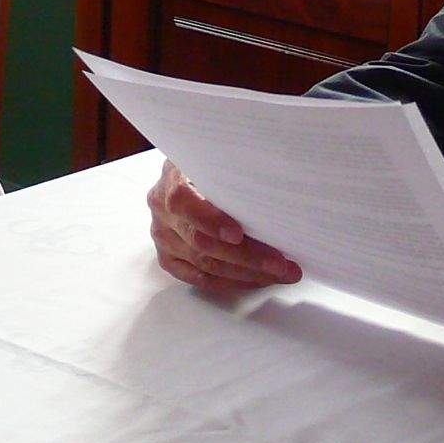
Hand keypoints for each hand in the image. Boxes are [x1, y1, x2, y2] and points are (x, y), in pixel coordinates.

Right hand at [147, 160, 300, 295]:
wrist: (186, 177)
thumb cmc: (210, 168)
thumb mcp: (217, 159)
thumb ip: (232, 173)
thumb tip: (272, 191)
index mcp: (171, 181)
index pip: (183, 202)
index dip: (210, 220)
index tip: (238, 234)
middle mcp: (162, 212)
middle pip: (202, 242)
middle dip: (246, 256)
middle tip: (281, 263)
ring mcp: (164, 239)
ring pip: (205, 265)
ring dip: (247, 273)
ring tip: (280, 273)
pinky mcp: (169, 259)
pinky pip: (201, 279)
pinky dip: (232, 283)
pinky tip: (257, 280)